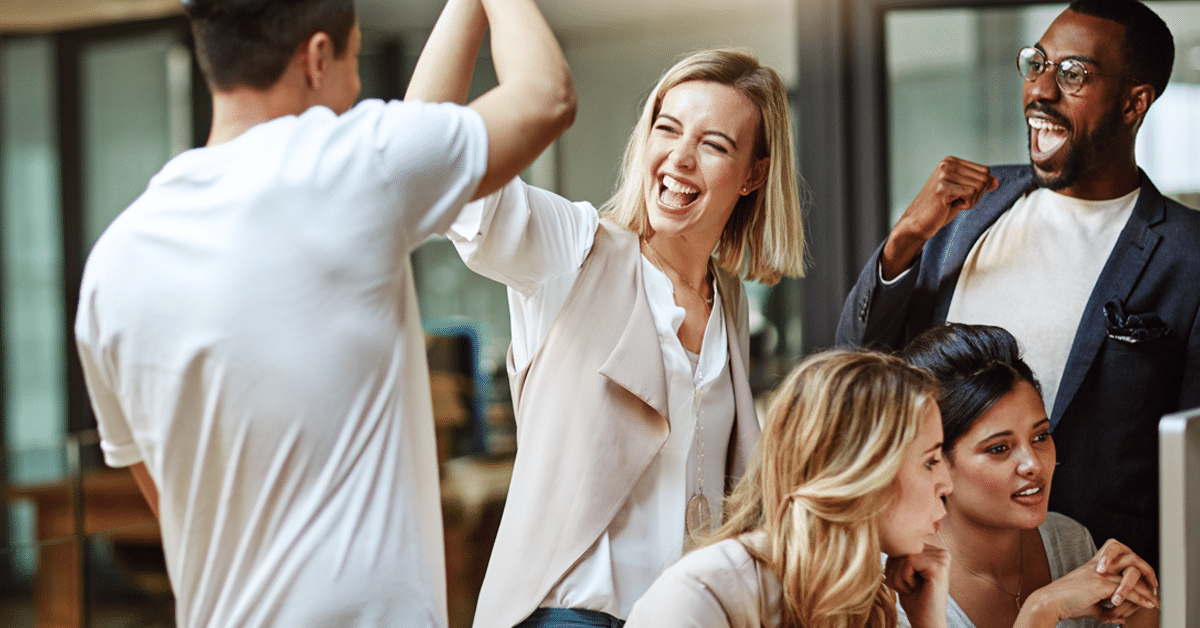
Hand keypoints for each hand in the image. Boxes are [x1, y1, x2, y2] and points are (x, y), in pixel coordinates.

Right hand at [880, 157, 997, 279]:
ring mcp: (944, 175)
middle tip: (956, 201)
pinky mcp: (942, 188)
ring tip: (951, 203)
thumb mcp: (962, 193)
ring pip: (980, 187)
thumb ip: (978, 185)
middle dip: (976, 195)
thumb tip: (996, 181)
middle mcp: (947, 164)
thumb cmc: (939, 208)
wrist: (917, 223)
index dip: (978, 188)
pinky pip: (971, 195)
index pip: (985, 172)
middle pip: (984, 179)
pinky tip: (949, 206)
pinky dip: (966, 205)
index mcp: (951, 161)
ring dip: (970, 201)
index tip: (959, 195)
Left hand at [886, 543, 949, 627]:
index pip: (902, 546)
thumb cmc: (914, 600)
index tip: (904, 582)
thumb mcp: (902, 572)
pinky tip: (914, 588)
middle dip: (895, 571)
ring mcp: (942, 559)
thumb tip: (884, 539)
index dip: (894, 565)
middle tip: (907, 587)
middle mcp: (941, 552)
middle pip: (902, 549)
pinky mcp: (939, 567)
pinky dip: (903, 578)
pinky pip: (908, 561)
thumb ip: (899, 556)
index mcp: (934, 552)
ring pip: (903, 555)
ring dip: (898, 577)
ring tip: (910, 589)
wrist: (926, 622)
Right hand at [1018, 540, 1157, 625]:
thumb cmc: (1066, 604)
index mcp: (1094, 566)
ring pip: (1132, 576)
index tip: (1145, 583)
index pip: (1119, 557)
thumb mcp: (1089, 605)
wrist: (1050, 603)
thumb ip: (1105, 609)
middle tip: (1155, 586)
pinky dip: (1141, 599)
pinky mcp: (1100, 584)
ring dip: (1148, 591)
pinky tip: (1148, 605)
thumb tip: (1119, 617)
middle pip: (1129, 557)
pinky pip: (1128, 590)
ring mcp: (1099, 573)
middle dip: (1147, 570)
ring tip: (1154, 602)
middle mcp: (1098, 566)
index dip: (1134, 567)